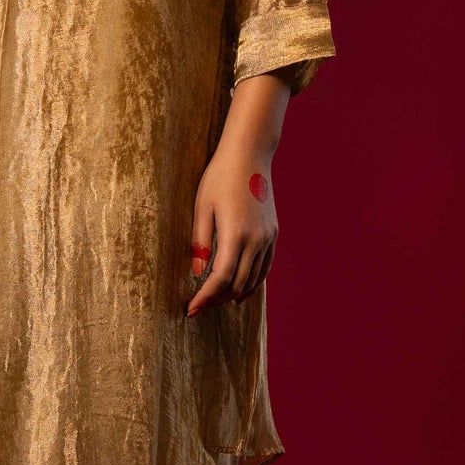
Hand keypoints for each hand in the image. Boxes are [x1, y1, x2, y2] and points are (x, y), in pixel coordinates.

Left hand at [187, 145, 277, 314]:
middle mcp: (256, 239)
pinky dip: (253, 282)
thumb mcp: (202, 207)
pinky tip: (240, 289)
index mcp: (235, 234)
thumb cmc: (219, 177)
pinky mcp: (273, 233)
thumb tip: (197, 273)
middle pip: (238, 283)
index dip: (205, 297)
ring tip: (216, 300)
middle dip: (217, 299)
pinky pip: (265, 266)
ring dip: (235, 293)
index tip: (191, 310)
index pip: (220, 278)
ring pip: (254, 279)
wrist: (249, 155)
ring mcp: (268, 237)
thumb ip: (200, 242)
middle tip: (199, 306)